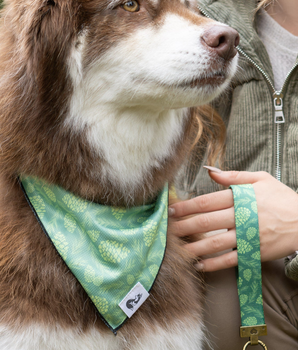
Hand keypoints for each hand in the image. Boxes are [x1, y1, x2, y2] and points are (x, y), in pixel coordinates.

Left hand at [169, 169, 297, 271]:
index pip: (207, 202)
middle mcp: (241, 217)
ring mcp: (247, 237)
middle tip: (168, 230)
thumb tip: (210, 170)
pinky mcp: (253, 253)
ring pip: (215, 244)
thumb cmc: (281, 198)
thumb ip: (234, 176)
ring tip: (177, 249)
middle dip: (184, 226)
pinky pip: (230, 260)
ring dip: (194, 247)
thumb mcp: (261, 179)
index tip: (173, 210)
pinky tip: (199, 265)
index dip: (187, 206)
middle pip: (206, 223)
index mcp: (240, 198)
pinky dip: (213, 264)